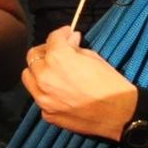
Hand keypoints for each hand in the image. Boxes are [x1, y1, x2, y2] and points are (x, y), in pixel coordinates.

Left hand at [23, 26, 134, 140]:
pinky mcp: (46, 114)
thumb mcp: (94, 58)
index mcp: (57, 59)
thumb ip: (75, 49)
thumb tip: (70, 40)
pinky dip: (46, 91)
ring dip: (39, 70)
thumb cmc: (110, 83)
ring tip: (54, 71)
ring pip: (29, 77)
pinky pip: (39, 97)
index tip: (67, 34)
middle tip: (58, 52)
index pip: (52, 38)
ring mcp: (42, 98)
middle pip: (33, 56)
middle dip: (46, 51)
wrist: (119, 114)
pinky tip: (60, 91)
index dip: (62, 33)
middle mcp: (44, 77)